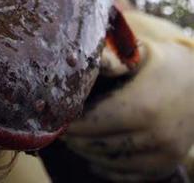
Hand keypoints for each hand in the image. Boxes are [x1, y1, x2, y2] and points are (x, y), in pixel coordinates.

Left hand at [64, 11, 193, 181]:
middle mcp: (156, 134)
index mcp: (143, 105)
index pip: (93, 122)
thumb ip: (110, 58)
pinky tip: (94, 152)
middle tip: (59, 128)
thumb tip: (77, 60)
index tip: (56, 114)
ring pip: (110, 162)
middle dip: (74, 138)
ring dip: (87, 152)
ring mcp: (163, 154)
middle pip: (98, 145)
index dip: (71, 121)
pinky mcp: (166, 165)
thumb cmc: (161, 62)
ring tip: (73, 138)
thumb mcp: (138, 52)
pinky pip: (127, 174)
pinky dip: (106, 166)